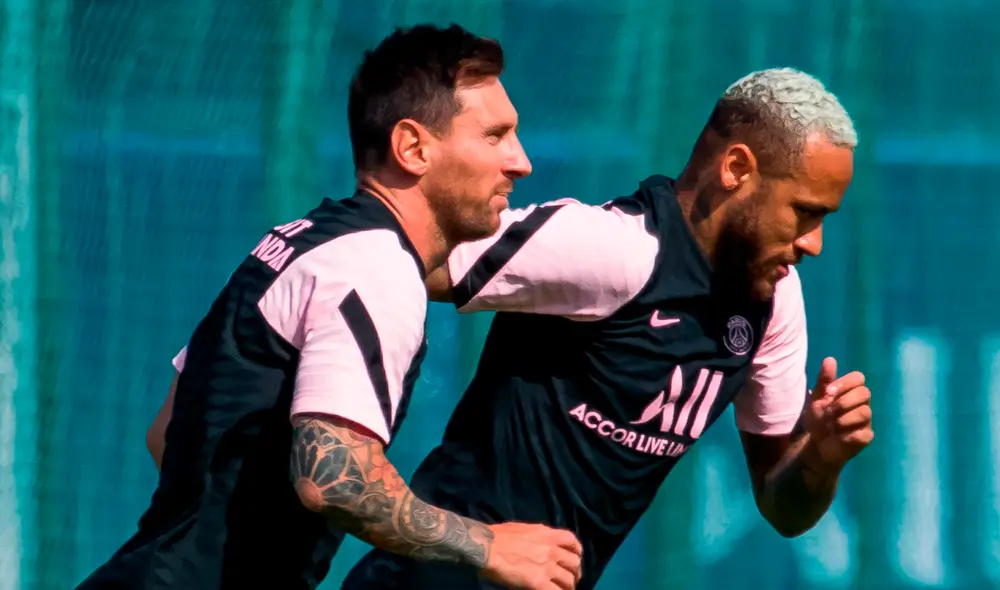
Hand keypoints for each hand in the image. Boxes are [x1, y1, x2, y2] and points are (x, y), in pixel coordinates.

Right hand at [480, 522, 582, 589]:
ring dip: (568, 587)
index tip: (574, 558)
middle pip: (575, 563)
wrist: (487, 547)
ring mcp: (547, 567)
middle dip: (574, 573)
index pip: (572, 541)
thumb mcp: (524, 529)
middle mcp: (552, 550)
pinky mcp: (539, 583)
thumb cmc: (498, 536)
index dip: (576, 552)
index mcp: (548, 534)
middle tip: (569, 580)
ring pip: (569, 581)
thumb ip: (538, 537)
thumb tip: (542, 544)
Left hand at [803, 357, 873, 471]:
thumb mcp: (817, 399)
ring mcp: (866, 421)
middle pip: (865, 393)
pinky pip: (865, 433)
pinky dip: (849, 433)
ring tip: (832, 424)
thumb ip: (824, 380)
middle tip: (829, 411)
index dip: (844, 383)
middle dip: (844, 401)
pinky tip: (840, 435)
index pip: (859, 378)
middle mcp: (862, 404)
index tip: (828, 392)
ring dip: (844, 418)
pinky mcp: (866, 437)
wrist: (816, 445)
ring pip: (865, 412)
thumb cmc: (819, 419)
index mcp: (851, 392)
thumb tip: (830, 359)